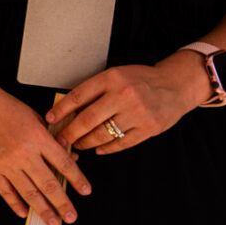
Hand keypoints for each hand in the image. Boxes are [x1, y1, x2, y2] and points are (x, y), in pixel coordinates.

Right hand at [0, 76, 90, 224]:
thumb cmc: (3, 106)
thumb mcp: (34, 117)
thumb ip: (52, 138)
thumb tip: (69, 157)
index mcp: (37, 137)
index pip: (64, 163)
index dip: (77, 179)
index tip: (85, 191)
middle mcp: (23, 152)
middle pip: (49, 184)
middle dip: (62, 203)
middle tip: (71, 217)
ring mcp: (5, 163)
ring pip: (29, 193)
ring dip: (43, 210)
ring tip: (53, 222)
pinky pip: (5, 191)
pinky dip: (15, 203)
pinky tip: (24, 212)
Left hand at [47, 53, 208, 154]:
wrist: (175, 85)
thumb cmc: (141, 80)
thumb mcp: (116, 76)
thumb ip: (96, 90)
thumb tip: (69, 111)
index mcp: (112, 78)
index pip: (79, 96)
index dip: (61, 110)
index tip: (50, 119)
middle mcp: (124, 95)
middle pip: (88, 119)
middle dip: (70, 133)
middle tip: (61, 140)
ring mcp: (137, 113)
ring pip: (103, 135)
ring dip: (86, 142)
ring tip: (78, 145)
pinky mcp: (148, 128)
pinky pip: (121, 143)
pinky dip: (106, 148)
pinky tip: (98, 149)